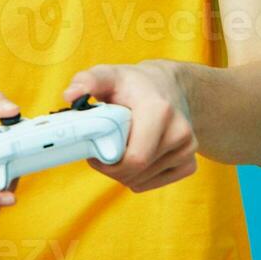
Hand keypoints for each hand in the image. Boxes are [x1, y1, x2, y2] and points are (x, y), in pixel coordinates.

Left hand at [62, 60, 197, 193]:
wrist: (170, 88)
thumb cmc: (134, 84)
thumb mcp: (110, 75)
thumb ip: (87, 81)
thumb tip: (70, 95)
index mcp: (160, 111)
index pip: (134, 159)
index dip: (108, 163)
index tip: (95, 151)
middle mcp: (180, 132)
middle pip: (135, 173)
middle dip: (112, 168)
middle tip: (104, 150)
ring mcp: (188, 149)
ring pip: (142, 181)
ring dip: (124, 172)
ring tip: (122, 147)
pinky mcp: (190, 163)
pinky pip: (154, 184)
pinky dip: (139, 176)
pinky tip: (138, 153)